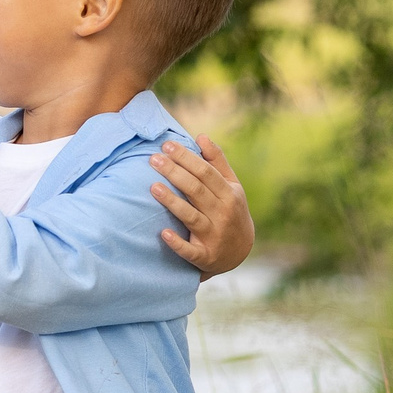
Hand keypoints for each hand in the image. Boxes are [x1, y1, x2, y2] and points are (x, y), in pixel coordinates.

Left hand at [150, 133, 253, 275]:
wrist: (240, 252)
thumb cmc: (231, 211)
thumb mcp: (231, 186)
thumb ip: (217, 162)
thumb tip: (201, 136)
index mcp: (229, 194)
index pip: (205, 172)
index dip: (186, 158)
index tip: (166, 146)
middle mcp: (223, 213)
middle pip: (196, 190)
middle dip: (175, 173)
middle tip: (153, 159)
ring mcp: (214, 235)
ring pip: (191, 216)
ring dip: (172, 202)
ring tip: (153, 187)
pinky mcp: (205, 257)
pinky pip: (190, 250)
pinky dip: (177, 243)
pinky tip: (163, 233)